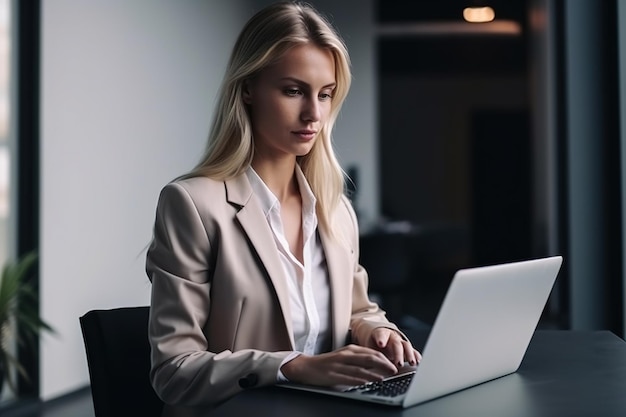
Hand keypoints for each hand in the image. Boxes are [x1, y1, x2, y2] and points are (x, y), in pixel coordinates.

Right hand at [280, 344, 397, 386]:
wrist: (306, 366)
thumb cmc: (327, 363)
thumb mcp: (344, 357)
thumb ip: (359, 359)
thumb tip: (378, 365)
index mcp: (350, 349)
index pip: (371, 352)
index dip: (385, 358)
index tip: (395, 364)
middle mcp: (345, 355)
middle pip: (369, 358)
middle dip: (383, 364)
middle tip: (394, 370)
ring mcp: (339, 364)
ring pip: (360, 368)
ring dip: (374, 373)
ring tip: (384, 378)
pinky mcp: (332, 374)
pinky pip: (348, 377)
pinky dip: (359, 380)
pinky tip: (366, 382)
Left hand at [365, 328, 421, 367]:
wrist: (379, 339)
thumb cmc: (372, 343)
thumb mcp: (367, 347)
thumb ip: (368, 354)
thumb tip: (363, 366)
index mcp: (380, 334)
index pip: (380, 334)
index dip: (381, 339)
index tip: (381, 344)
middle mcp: (392, 336)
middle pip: (396, 343)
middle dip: (398, 353)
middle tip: (398, 363)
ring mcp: (400, 341)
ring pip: (406, 346)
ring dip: (409, 355)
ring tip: (411, 363)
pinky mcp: (406, 348)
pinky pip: (413, 350)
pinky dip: (416, 356)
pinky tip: (418, 362)